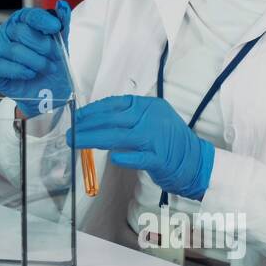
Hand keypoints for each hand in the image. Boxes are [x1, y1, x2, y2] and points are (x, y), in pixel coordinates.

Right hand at [0, 0, 71, 116]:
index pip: (29, 15)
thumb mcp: (60, 44)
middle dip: (43, 46)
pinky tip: (30, 73)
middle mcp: (7, 32)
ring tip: (47, 68)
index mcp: (22, 21)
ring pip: (15, 50)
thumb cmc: (49, 65)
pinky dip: (21, 71)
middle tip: (55, 56)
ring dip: (36, 62)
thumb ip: (62, 24)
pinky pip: (4, 65)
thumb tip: (62, 5)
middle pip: (22, 32)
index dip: (43, 21)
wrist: (45, 92)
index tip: (56, 28)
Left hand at [68, 95, 213, 200]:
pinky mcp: (160, 158)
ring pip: (119, 136)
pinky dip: (124, 157)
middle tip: (70, 131)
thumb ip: (128, 118)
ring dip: (94, 139)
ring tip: (76, 142)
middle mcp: (152, 117)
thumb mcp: (151, 120)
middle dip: (87, 125)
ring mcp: (156, 137)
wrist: (196, 161)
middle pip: (113, 119)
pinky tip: (112, 158)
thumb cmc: (169, 141)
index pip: (115, 104)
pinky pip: (138, 157)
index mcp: (149, 105)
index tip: (77, 117)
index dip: (93, 111)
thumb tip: (95, 120)